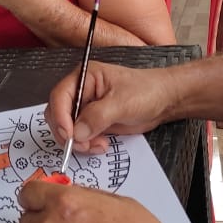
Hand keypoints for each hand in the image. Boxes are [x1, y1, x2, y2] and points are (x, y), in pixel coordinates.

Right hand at [46, 60, 174, 154]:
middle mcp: (81, 91)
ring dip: (78, 141)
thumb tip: (77, 133)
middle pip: (58, 114)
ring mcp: (85, 108)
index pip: (60, 96)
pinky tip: (102, 145)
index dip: (60, 116)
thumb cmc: (146, 91)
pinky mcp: (92, 122)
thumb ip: (97, 117)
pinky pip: (80, 137)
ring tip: (98, 145)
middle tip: (83, 145)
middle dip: (68, 133)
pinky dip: (86, 144)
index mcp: (84, 77)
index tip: (69, 135)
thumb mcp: (122, 103)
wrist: (164, 101)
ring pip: (67, 129)